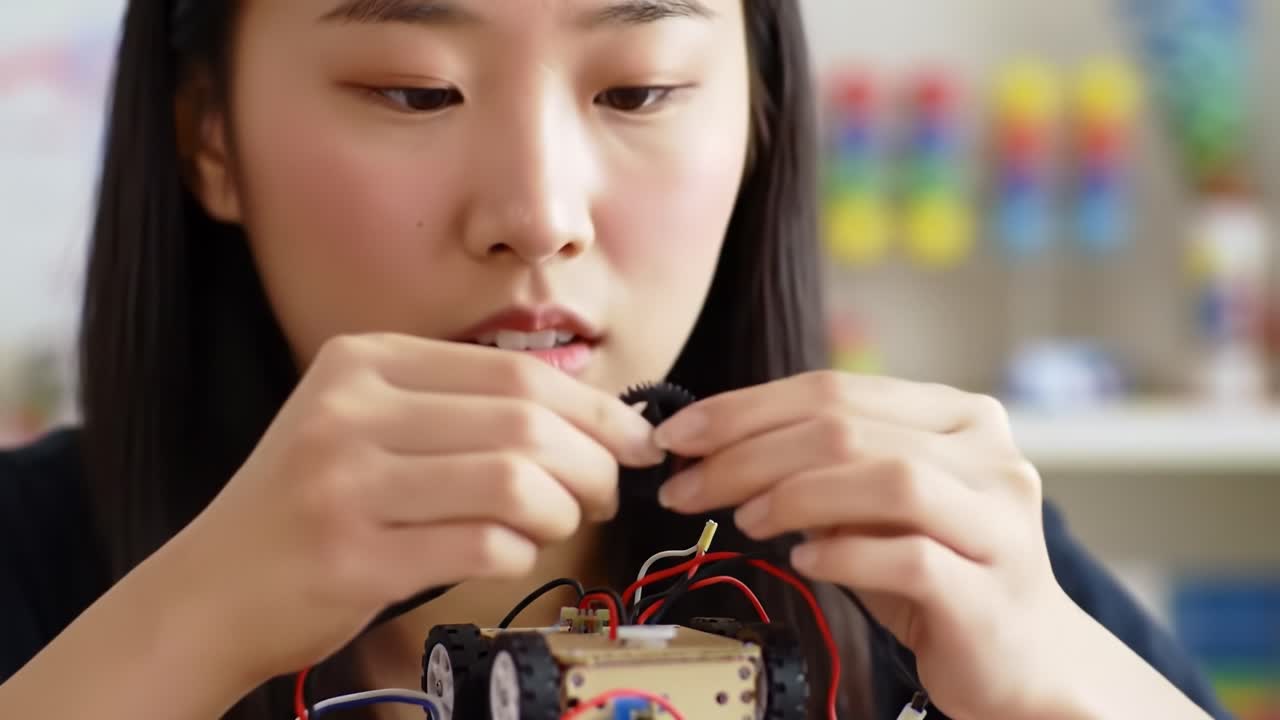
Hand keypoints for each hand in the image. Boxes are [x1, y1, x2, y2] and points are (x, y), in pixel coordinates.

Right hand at [169, 334, 662, 682]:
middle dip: (594, 463)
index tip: (635, 440)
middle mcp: (351, 410)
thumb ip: (459, 408)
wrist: (209, 591)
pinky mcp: (351, 556)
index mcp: (363, 361)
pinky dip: (521, 551)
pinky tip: (510, 553)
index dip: (595, 409)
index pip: (515, 371)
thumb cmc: (312, 508)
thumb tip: (590, 413)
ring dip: (563, 510)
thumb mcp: (368, 426)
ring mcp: (346, 483)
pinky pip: (483, 544)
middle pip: (525, 422)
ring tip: (559, 524)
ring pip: (515, 482)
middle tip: (607, 492)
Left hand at [650, 371, 1081, 718]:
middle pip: (848, 429)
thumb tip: (712, 450)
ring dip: (795, 495)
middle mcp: (989, 456)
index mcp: (958, 417)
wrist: (1024, 662)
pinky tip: (803, 561)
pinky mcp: (993, 591)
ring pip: (887, 479)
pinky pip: (910, 557)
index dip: (744, 408)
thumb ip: (819, 471)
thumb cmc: (935, 574)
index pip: (835, 390)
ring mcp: (999, 521)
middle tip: (684, 486)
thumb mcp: (871, 510)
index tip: (676, 436)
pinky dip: (844, 554)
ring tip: (745, 519)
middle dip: (747, 453)